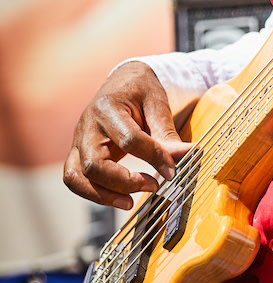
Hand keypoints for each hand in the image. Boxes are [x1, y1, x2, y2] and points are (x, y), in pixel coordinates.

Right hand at [63, 61, 192, 209]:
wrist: (121, 80)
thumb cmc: (140, 90)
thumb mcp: (157, 103)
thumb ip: (167, 133)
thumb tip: (187, 156)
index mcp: (108, 108)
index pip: (129, 140)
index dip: (153, 158)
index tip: (173, 171)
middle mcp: (87, 126)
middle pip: (94, 164)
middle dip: (123, 182)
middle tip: (153, 186)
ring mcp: (78, 141)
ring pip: (77, 177)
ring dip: (103, 195)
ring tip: (130, 203)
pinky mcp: (78, 153)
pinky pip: (75, 179)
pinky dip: (93, 194)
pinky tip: (118, 198)